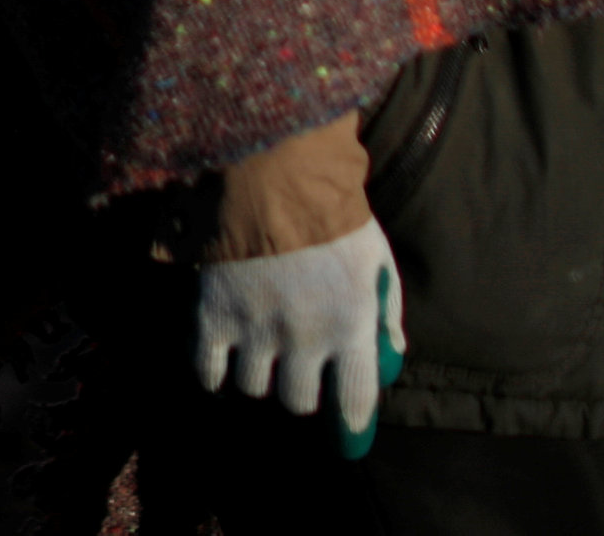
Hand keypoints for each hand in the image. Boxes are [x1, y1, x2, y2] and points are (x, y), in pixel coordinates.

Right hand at [194, 217, 405, 456]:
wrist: (268, 168)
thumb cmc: (330, 211)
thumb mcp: (375, 256)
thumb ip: (388, 309)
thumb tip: (395, 351)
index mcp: (352, 326)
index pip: (355, 402)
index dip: (351, 427)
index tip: (347, 436)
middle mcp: (304, 338)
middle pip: (297, 402)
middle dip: (298, 391)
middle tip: (295, 372)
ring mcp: (255, 329)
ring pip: (253, 389)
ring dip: (257, 378)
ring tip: (257, 357)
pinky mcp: (213, 316)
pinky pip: (207, 371)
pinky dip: (212, 376)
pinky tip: (220, 366)